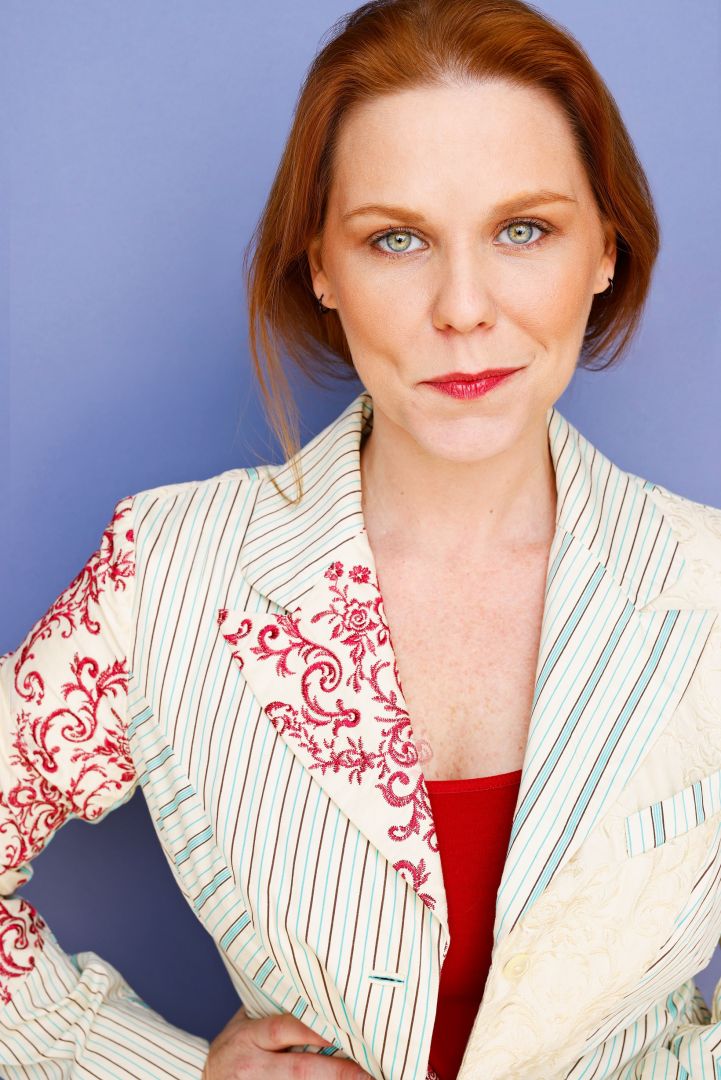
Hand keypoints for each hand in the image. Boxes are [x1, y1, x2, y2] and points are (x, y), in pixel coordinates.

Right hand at [201, 1003, 370, 1077]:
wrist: (201, 1079)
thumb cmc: (234, 1045)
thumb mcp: (246, 1023)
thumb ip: (274, 1011)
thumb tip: (318, 989)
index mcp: (249, 1037)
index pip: (284, 1028)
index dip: (315, 1028)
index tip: (345, 1028)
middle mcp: (252, 1066)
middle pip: (299, 1070)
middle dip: (335, 1071)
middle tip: (367, 1072)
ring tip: (362, 1079)